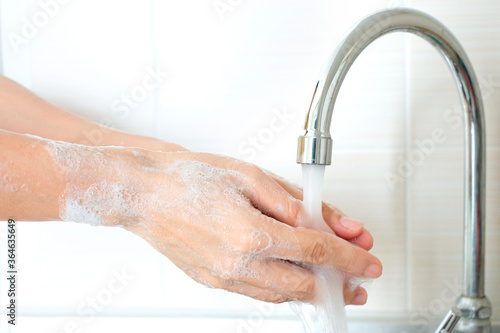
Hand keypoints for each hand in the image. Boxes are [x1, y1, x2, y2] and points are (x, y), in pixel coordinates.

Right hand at [107, 151, 382, 303]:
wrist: (145, 192)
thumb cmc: (191, 178)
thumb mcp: (254, 178)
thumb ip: (299, 205)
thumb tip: (335, 223)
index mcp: (250, 235)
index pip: (317, 252)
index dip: (350, 258)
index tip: (368, 261)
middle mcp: (237, 265)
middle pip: (304, 286)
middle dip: (338, 287)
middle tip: (358, 282)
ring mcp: (223, 279)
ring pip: (282, 296)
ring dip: (312, 291)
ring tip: (332, 281)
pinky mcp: (213, 282)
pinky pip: (259, 294)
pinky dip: (283, 288)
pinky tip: (294, 277)